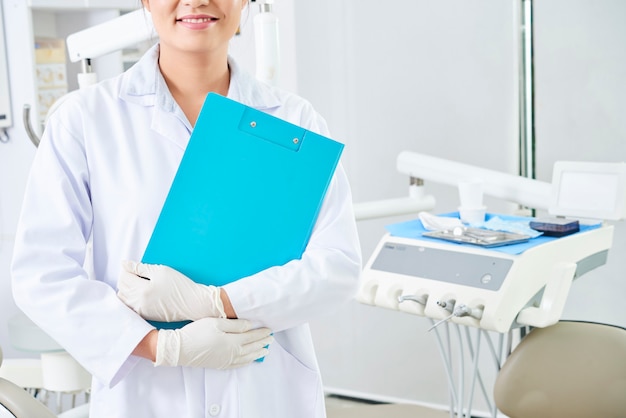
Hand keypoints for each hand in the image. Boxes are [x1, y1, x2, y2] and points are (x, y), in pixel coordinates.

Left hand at [117, 260, 225, 321]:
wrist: (193, 303)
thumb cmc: (180, 285)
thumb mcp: (161, 271)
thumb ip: (140, 268)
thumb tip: (125, 264)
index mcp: (142, 290)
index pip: (124, 278)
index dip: (126, 269)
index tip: (133, 266)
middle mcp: (139, 302)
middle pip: (122, 288)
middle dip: (125, 278)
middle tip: (135, 272)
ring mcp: (142, 311)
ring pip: (123, 299)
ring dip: (126, 289)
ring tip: (137, 282)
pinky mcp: (146, 315)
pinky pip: (130, 306)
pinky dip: (130, 298)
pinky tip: (139, 292)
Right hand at [155, 318, 272, 368]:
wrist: (180, 349)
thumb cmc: (197, 332)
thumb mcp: (217, 323)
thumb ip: (235, 325)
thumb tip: (250, 325)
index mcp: (233, 341)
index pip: (252, 337)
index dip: (261, 333)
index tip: (269, 330)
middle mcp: (232, 353)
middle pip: (252, 348)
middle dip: (262, 343)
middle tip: (271, 339)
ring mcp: (226, 361)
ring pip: (247, 358)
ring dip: (257, 353)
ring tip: (264, 350)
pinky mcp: (219, 365)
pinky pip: (238, 365)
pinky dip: (246, 362)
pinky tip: (249, 360)